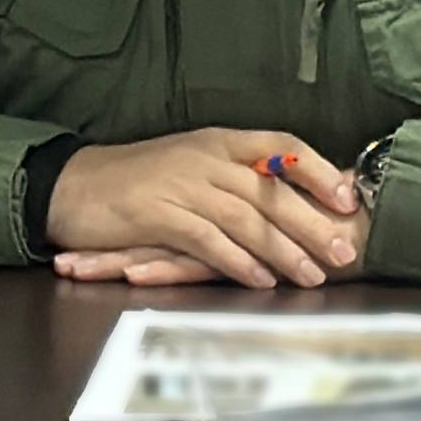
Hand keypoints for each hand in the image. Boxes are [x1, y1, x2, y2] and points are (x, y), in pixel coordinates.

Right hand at [41, 128, 365, 289]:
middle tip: (344, 251)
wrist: (71, 186)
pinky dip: (238, 262)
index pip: (280, 145)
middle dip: (312, 222)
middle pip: (270, 189)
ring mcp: (180, 185)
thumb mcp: (188, 164)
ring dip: (284, 250)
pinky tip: (260, 280)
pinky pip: (208, 240)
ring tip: (312, 276)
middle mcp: (202, 157)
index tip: (349, 197)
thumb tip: (287, 197)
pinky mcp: (158, 215)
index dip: (317, 170)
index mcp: (215, 140)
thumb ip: (232, 177)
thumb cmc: (134, 179)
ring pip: (246, 217)